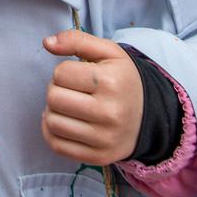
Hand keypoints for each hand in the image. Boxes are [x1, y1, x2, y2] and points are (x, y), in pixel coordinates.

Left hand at [40, 30, 142, 166]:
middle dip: (56, 90)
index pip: (60, 73)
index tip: (78, 75)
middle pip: (53, 98)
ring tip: (68, 106)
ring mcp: (103, 138)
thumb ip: (76, 40)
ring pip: (52, 122)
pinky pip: (56, 145)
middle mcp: (109, 113)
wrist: (149, 116)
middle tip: (71, 91)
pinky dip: (52, 132)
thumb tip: (47, 42)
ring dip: (53, 111)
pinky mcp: (97, 156)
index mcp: (111, 82)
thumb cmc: (122, 80)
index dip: (64, 71)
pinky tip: (65, 122)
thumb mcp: (108, 52)